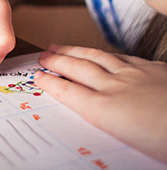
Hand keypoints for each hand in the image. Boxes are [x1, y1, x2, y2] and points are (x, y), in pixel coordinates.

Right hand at [34, 45, 166, 163]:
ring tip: (61, 47)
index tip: (37, 76)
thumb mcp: (130, 145)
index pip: (69, 92)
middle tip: (43, 55)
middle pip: (79, 69)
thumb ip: (107, 125)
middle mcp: (116, 88)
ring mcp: (136, 75)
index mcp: (106, 111)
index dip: (51, 83)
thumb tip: (93, 117)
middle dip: (57, 61)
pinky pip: (123, 57)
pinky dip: (106, 53)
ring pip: (97, 58)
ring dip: (76, 51)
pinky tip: (103, 53)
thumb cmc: (166, 142)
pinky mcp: (155, 70)